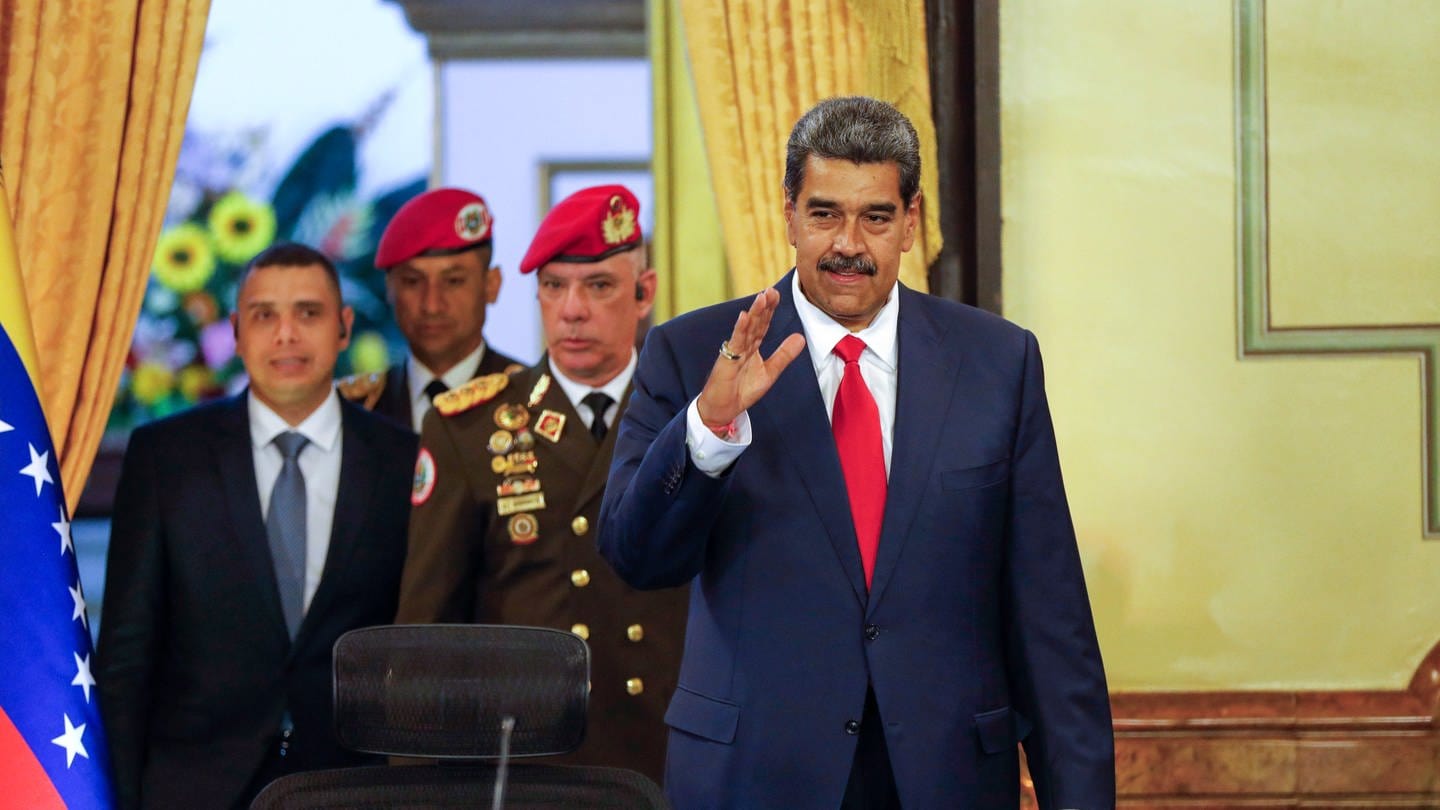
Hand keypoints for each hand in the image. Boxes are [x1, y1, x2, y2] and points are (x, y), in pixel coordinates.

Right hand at [696, 288, 806, 432]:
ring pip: (746, 329)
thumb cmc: (742, 390)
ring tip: (762, 297)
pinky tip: (744, 317)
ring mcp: (734, 352)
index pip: (763, 324)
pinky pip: (735, 343)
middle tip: (771, 290)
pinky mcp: (727, 361)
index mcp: (753, 347)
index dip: (770, 310)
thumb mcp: (770, 372)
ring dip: (754, 313)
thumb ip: (784, 355)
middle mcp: (743, 346)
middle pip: (755, 322)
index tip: (777, 294)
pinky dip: (740, 329)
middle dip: (763, 306)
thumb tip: (801, 337)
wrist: (723, 409)